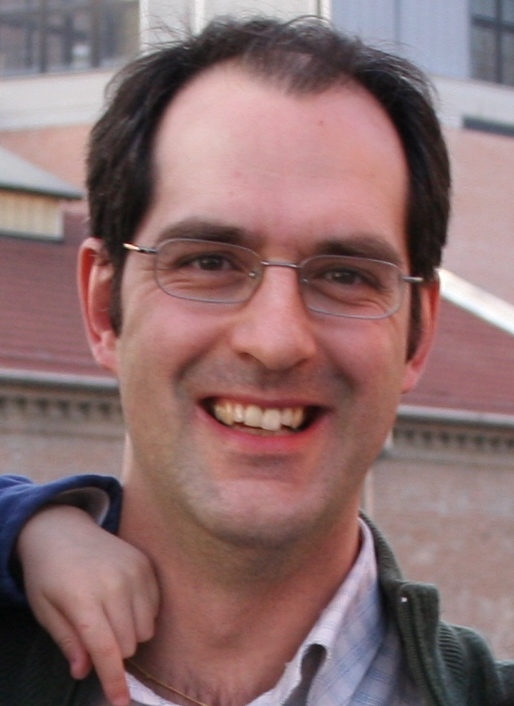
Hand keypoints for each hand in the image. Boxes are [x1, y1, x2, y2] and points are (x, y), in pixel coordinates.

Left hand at [16, 505, 158, 705]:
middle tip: (94, 634)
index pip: (105, 649)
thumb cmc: (48, 574)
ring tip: (109, 617)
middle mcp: (114, 585)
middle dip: (113, 652)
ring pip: (146, 629)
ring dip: (130, 635)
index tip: (121, 702)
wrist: (62, 529)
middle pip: (128, 643)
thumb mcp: (45, 610)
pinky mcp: (146, 564)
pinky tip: (123, 602)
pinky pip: (155, 607)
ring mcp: (134, 572)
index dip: (113, 680)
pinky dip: (143, 615)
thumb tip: (83, 671)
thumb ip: (67, 640)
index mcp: (83, 598)